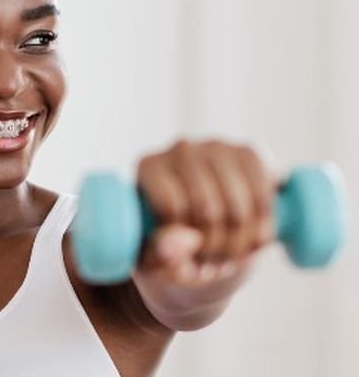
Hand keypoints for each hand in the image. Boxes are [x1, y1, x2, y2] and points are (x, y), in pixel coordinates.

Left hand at [133, 140, 276, 285]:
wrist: (203, 229)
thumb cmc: (168, 247)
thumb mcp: (155, 261)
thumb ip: (160, 257)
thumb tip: (184, 243)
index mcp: (148, 168)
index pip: (171, 207)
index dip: (184, 243)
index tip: (186, 260)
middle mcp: (180, 149)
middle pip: (207, 210)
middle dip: (213, 250)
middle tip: (211, 265)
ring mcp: (217, 147)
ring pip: (239, 209)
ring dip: (239, 246)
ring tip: (228, 258)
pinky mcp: (249, 154)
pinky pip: (264, 201)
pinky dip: (262, 232)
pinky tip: (251, 243)